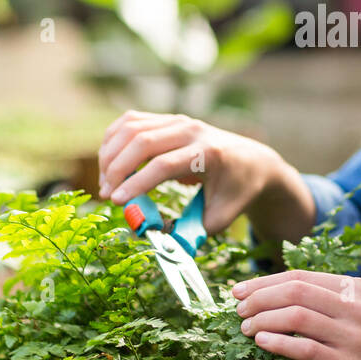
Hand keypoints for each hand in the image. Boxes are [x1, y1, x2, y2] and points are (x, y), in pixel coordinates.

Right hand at [97, 110, 280, 235]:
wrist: (253, 162)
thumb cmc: (237, 192)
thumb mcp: (221, 217)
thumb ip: (191, 232)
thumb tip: (155, 240)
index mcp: (209, 153)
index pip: (164, 164)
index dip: (137, 183)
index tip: (116, 202)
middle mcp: (192, 130)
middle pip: (142, 141)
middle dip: (117, 169)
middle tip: (107, 197)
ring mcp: (179, 120)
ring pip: (131, 127)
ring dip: (110, 154)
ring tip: (107, 184)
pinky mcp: (168, 119)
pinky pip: (130, 122)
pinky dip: (113, 140)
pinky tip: (109, 163)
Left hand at [231, 270, 360, 359]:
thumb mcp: (350, 317)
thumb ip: (318, 305)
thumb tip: (264, 298)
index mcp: (355, 288)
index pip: (300, 277)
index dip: (265, 282)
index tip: (239, 290)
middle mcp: (356, 307)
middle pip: (296, 291)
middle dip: (259, 298)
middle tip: (239, 310)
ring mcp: (353, 336)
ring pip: (297, 316)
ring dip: (264, 320)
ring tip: (247, 328)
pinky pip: (305, 348)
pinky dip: (278, 343)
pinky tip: (262, 343)